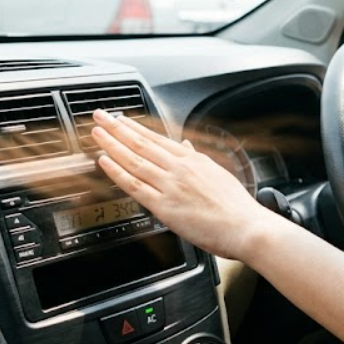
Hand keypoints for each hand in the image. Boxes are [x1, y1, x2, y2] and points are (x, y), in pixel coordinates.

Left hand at [90, 109, 278, 263]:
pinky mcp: (164, 206)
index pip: (158, 139)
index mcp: (193, 160)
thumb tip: (186, 146)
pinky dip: (117, 171)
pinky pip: (135, 185)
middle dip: (118, 128)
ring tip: (96, 132)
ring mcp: (170, 185)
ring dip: (112, 144)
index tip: (121, 119)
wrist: (247, 227)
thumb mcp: (218, 173)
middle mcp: (179, 168)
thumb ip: (198, 159)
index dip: (136, 128)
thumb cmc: (237, 207)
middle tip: (100, 116)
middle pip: (142, 144)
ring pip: (134, 160)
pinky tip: (104, 161)